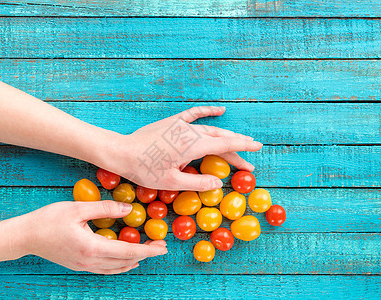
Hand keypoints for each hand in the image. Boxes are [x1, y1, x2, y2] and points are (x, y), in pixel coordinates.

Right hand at [22, 200, 166, 273]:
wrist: (24, 236)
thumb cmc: (48, 219)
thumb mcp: (78, 208)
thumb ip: (105, 208)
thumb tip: (128, 209)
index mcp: (92, 247)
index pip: (127, 251)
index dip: (147, 250)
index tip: (162, 247)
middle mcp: (90, 261)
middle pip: (125, 261)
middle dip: (145, 254)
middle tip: (160, 247)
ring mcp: (83, 266)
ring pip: (116, 268)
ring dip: (133, 261)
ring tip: (146, 253)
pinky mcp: (78, 265)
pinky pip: (105, 268)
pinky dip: (119, 265)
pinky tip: (124, 260)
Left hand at [110, 106, 261, 190]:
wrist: (122, 152)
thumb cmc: (145, 170)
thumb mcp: (172, 181)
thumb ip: (198, 181)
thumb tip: (219, 182)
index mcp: (192, 146)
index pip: (225, 145)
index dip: (243, 147)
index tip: (258, 148)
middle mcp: (190, 132)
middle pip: (220, 140)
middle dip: (236, 149)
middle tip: (249, 163)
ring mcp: (181, 125)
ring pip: (210, 130)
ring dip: (226, 136)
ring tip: (240, 143)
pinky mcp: (172, 122)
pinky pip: (194, 114)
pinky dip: (207, 112)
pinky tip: (219, 110)